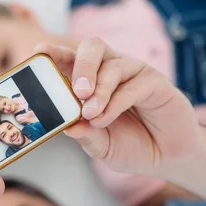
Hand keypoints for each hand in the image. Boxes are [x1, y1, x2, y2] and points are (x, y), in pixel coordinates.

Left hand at [35, 39, 201, 175]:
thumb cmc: (130, 145)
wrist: (166, 157)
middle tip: (77, 91)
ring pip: (111, 65)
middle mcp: (110, 70)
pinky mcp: (155, 82)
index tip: (39, 51)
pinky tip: (105, 118)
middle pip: (92, 47)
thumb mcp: (101, 146)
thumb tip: (67, 127)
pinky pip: (133, 84)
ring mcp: (133, 73)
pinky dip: (115, 102)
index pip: (70, 59)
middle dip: (80, 65)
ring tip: (91, 113)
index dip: (55, 53)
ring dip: (98, 90)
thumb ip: (85, 136)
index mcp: (91, 80)